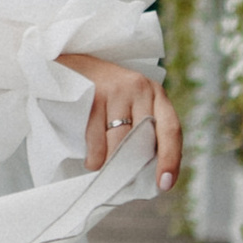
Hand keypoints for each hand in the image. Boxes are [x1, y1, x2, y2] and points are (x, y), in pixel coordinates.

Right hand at [63, 53, 181, 192]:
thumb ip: (144, 127)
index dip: (171, 159)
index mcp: (156, 94)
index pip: (171, 129)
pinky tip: (93, 161)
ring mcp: (115, 91)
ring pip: (119, 142)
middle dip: (132, 166)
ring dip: (111, 163)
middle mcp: (139, 89)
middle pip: (141, 140)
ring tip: (105, 169)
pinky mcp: (92, 95)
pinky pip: (96, 138)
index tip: (165, 184)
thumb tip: (146, 171)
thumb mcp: (132, 101)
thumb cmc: (105, 89)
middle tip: (125, 182)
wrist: (71, 59)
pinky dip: (95, 157)